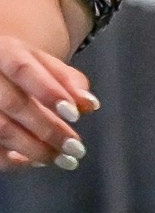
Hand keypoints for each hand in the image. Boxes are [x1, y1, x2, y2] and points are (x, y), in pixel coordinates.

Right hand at [0, 32, 94, 170]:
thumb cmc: (22, 68)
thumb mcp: (44, 64)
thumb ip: (68, 80)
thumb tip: (88, 103)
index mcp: (2, 51)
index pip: (22, 68)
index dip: (49, 92)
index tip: (75, 115)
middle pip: (13, 103)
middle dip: (48, 129)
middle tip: (76, 148)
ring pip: (1, 128)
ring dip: (35, 149)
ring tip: (63, 158)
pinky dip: (12, 160)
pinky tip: (34, 161)